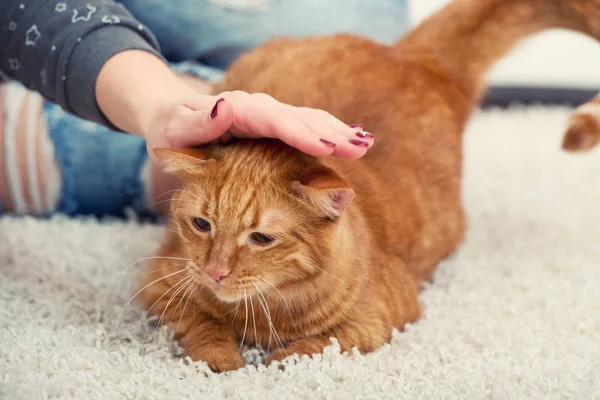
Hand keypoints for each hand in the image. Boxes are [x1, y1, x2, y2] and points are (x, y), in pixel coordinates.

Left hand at [146, 90, 374, 158]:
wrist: (171, 116)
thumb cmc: (172, 128)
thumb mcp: (176, 128)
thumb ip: (199, 122)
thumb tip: (225, 107)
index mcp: (237, 110)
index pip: (273, 120)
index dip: (300, 132)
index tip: (324, 145)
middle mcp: (258, 109)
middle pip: (298, 118)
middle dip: (329, 132)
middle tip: (358, 147)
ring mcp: (268, 117)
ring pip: (307, 121)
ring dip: (335, 132)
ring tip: (363, 144)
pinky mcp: (273, 127)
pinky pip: (305, 128)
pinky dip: (328, 134)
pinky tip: (349, 142)